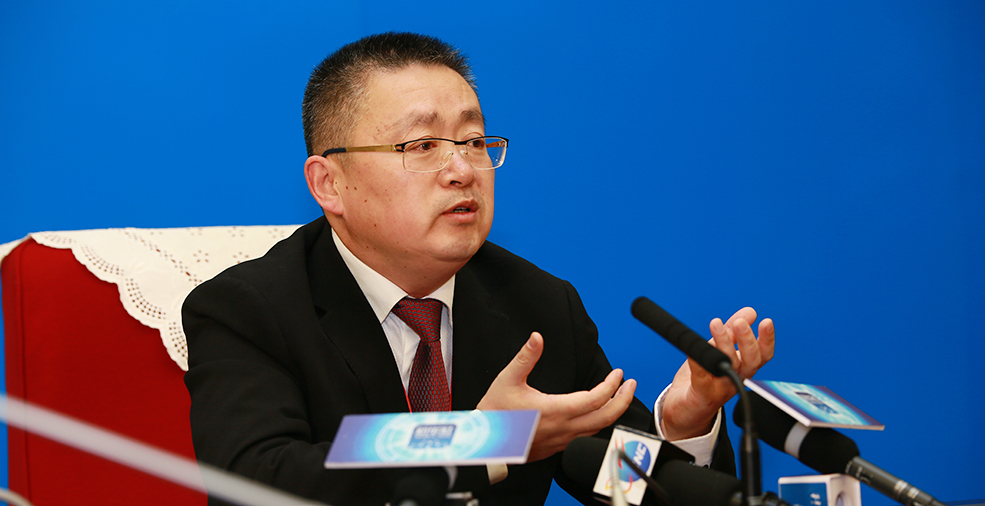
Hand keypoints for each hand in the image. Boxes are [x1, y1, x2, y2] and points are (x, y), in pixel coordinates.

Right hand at [476, 332, 636, 461]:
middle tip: (630, 385)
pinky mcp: (557, 447)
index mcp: (556, 411)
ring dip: (612, 412)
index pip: (595, 399)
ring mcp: (562, 441)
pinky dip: (598, 423)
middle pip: (605, 418)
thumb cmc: (494, 413)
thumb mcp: (508, 380)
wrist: (483, 442)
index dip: (611, 385)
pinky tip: (597, 414)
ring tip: (619, 397)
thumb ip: (526, 357)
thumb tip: (537, 338)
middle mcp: (563, 429)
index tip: (618, 374)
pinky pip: (586, 436)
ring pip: (597, 429)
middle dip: (623, 400)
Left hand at [660, 307, 774, 440]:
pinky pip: (702, 377)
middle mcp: (735, 379)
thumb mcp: (719, 350)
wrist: (684, 413)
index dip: (767, 339)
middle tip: (739, 322)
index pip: (762, 354)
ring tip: (716, 324)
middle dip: (747, 340)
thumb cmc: (704, 380)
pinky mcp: (701, 394)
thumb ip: (733, 332)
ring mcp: (720, 388)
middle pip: (751, 361)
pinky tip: (693, 349)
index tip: (766, 322)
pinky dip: (698, 362)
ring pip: (728, 366)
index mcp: (742, 368)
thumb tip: (750, 312)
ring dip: (723, 343)